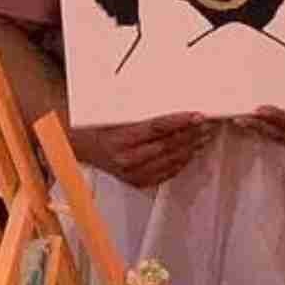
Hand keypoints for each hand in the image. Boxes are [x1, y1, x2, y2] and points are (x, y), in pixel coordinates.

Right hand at [70, 113, 214, 188]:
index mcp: (119, 139)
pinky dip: (181, 162)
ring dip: (191, 148)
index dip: (180, 122)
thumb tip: (167, 103)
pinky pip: (166, 173)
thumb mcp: (111, 115)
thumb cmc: (94, 129)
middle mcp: (127, 159)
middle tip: (206, 124)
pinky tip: (190, 152)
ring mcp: (133, 173)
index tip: (196, 116)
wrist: (78, 149)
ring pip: (171, 160)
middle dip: (191, 134)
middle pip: (168, 145)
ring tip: (203, 136)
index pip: (157, 128)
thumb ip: (136, 112)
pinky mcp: (138, 182)